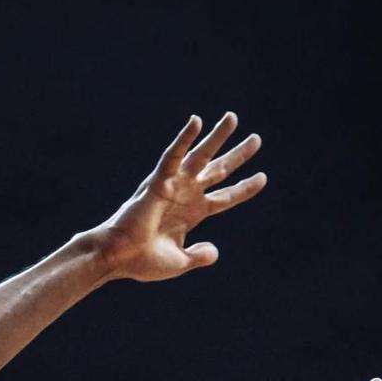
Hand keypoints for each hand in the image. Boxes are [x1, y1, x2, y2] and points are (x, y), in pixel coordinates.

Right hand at [90, 112, 266, 281]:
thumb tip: (214, 253)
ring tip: (233, 118)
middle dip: (238, 155)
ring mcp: (174, 186)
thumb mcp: (178, 262)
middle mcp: (186, 195)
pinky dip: (184, 139)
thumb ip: (198, 256)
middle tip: (256, 140)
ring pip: (201, 157)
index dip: (244, 188)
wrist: (119, 257)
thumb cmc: (143, 261)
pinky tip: (197, 121)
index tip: (262, 178)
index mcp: (193, 214)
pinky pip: (173, 156)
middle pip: (219, 171)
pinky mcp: (158, 182)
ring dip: (217, 138)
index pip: (226, 197)